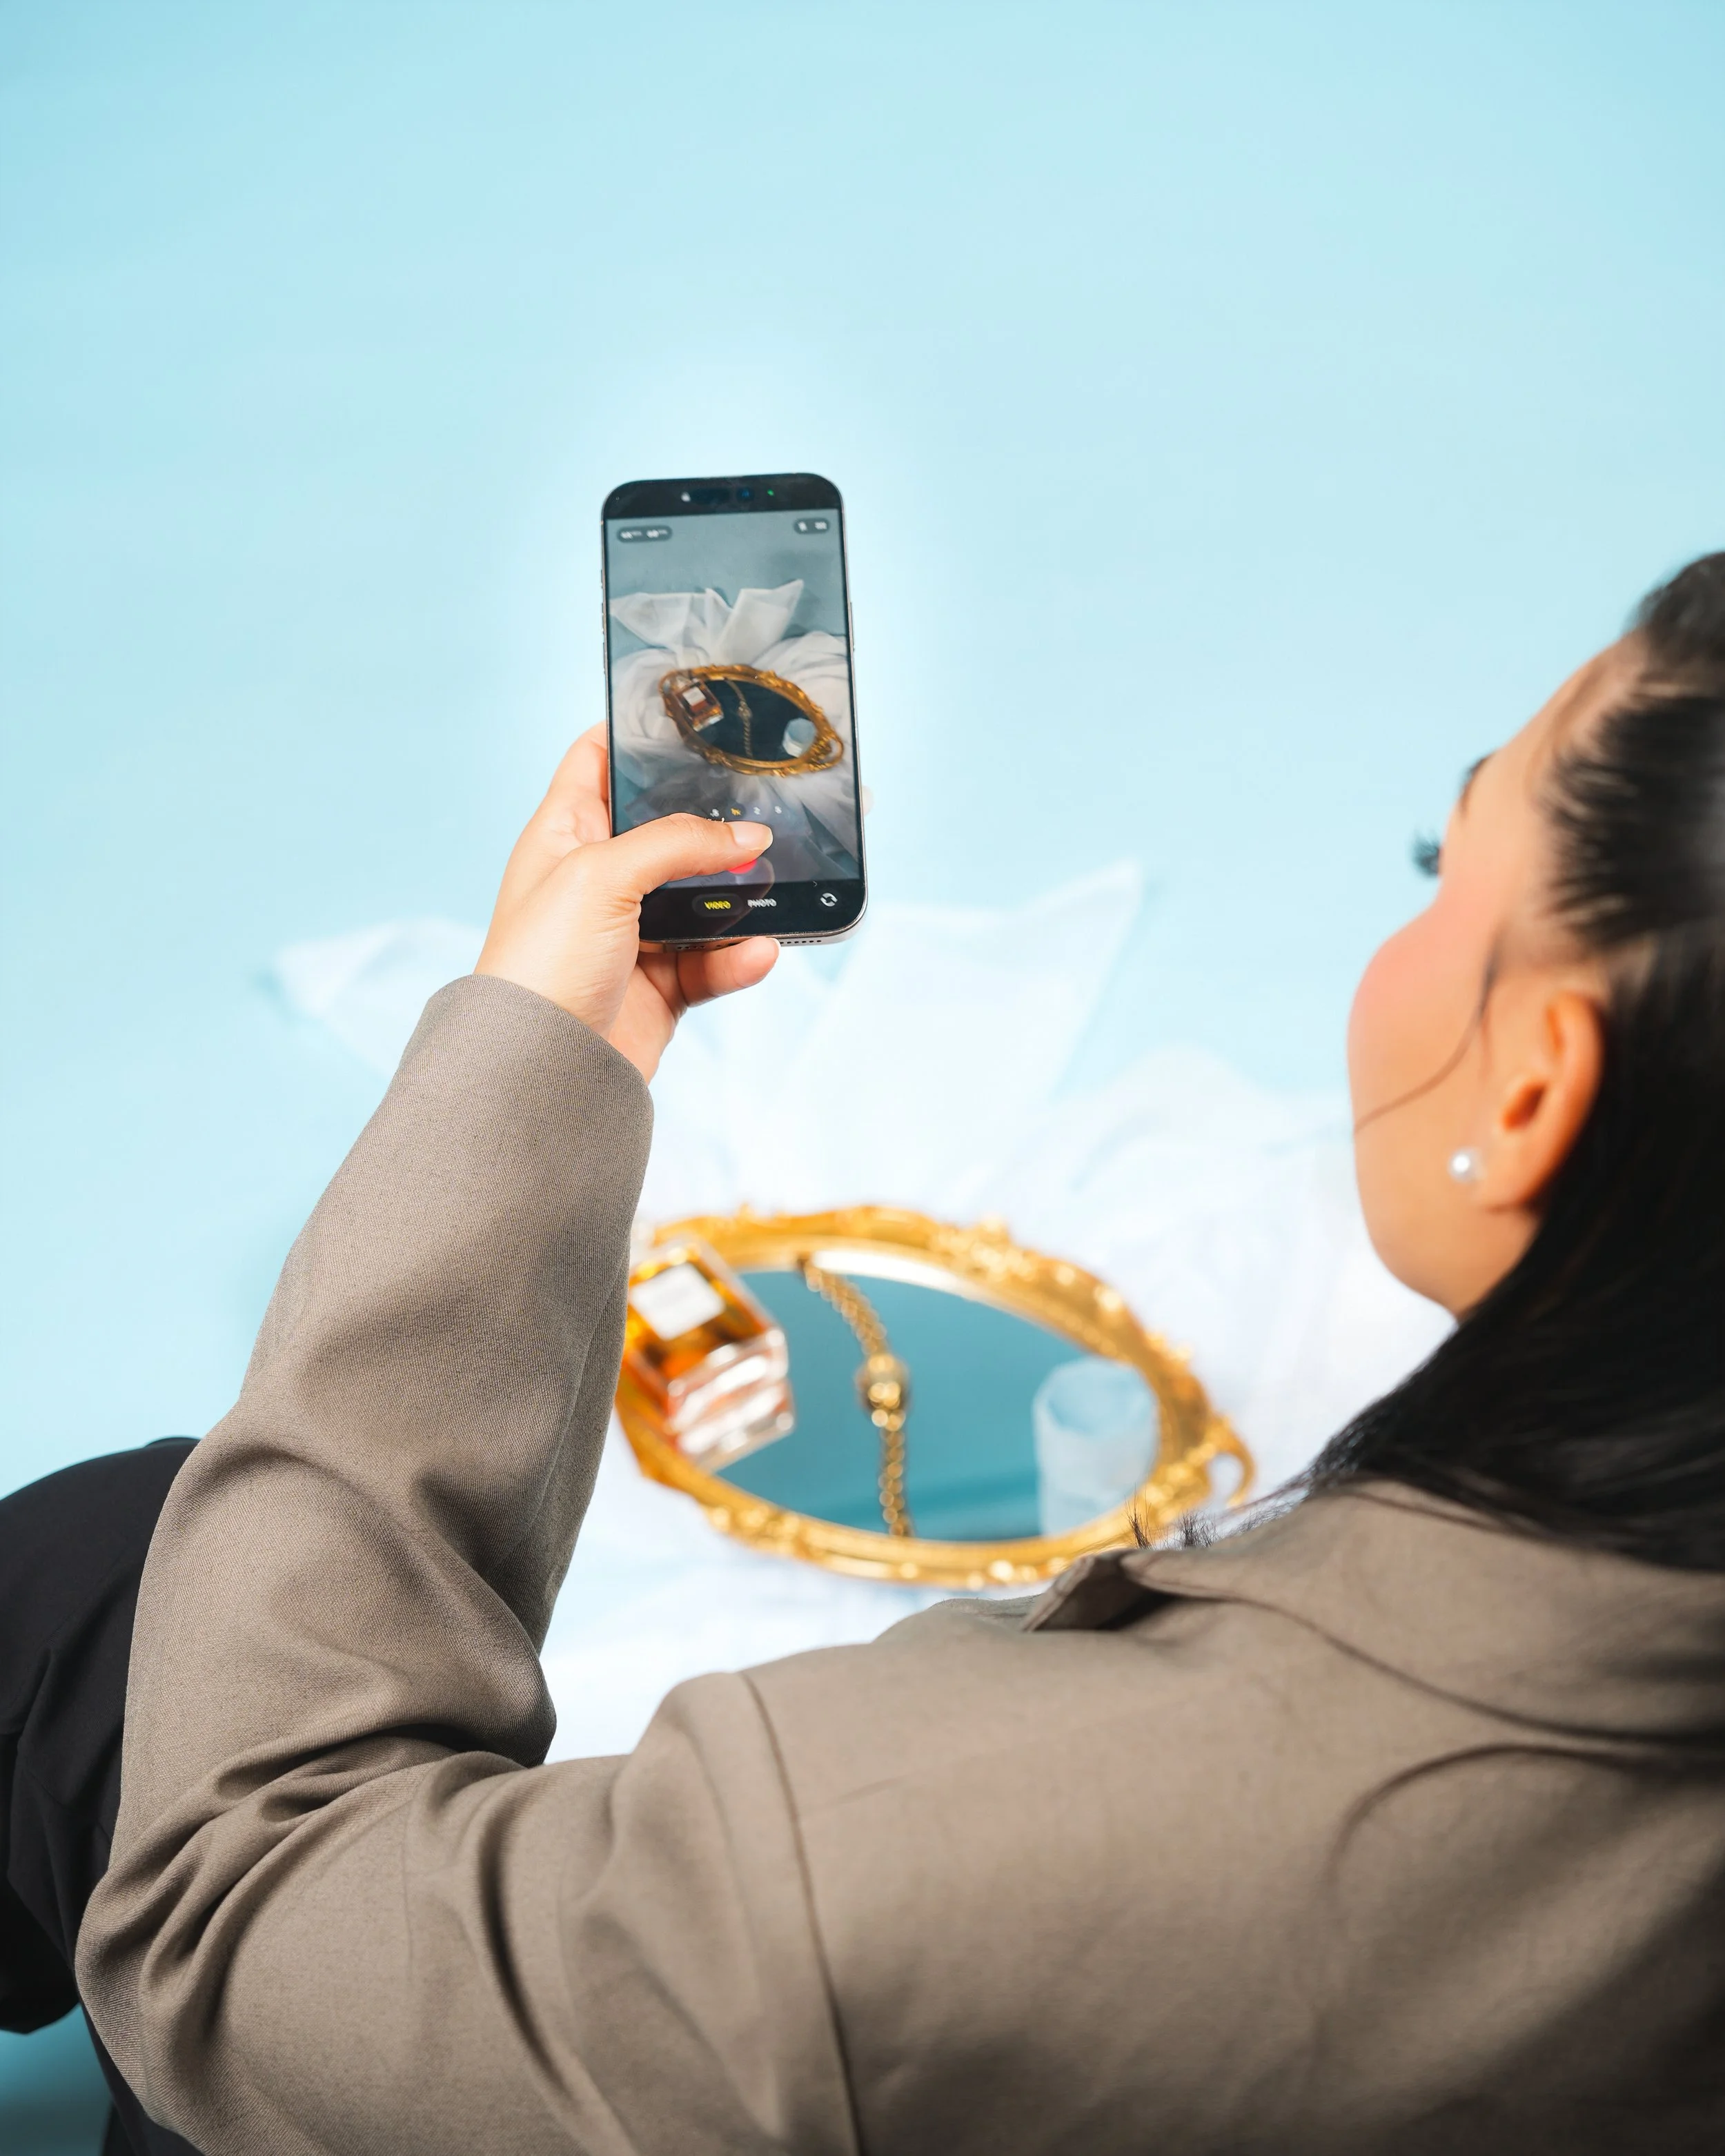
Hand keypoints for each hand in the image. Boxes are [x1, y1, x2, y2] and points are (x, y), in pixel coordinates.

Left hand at [475, 727, 777, 1079]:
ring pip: (702, 898)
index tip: (692, 717)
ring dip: (740, 895)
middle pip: (667, 830)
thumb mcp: (601, 875)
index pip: (597, 761)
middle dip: (716, 820)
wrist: (539, 1072)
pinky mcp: (660, 986)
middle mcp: (597, 879)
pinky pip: (714, 962)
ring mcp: (630, 934)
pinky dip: (739, 958)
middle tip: (768, 800)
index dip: (637, 734)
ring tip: (778, 883)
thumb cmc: (540, 964)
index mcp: (564, 834)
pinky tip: (760, 952)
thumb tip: (748, 837)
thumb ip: (678, 843)